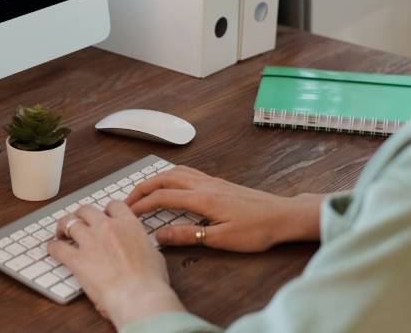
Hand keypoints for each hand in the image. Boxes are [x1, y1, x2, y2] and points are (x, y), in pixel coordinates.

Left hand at [48, 202, 186, 328]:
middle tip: (79, 222)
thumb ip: (142, 246)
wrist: (139, 296)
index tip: (104, 216)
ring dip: (64, 226)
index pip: (113, 205)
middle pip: (87, 210)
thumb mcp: (154, 255)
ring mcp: (91, 241)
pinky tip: (53, 250)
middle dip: (81, 215)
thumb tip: (143, 249)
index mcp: (128, 224)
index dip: (106, 210)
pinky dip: (53, 247)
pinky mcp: (77, 259)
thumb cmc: (151, 281)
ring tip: (61, 233)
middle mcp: (107, 227)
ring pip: (69, 222)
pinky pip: (58, 248)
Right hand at [125, 165, 323, 251]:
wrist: (283, 215)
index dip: (141, 205)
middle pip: (165, 178)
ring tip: (143, 191)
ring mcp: (212, 181)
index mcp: (203, 198)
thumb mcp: (222, 239)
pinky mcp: (219, 182)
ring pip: (176, 171)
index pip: (163, 197)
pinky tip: (171, 184)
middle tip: (127, 199)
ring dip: (156, 179)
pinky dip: (171, 175)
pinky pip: (187, 172)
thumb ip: (189, 236)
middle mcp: (204, 184)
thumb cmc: (257, 229)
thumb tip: (160, 235)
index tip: (127, 213)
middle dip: (143, 187)